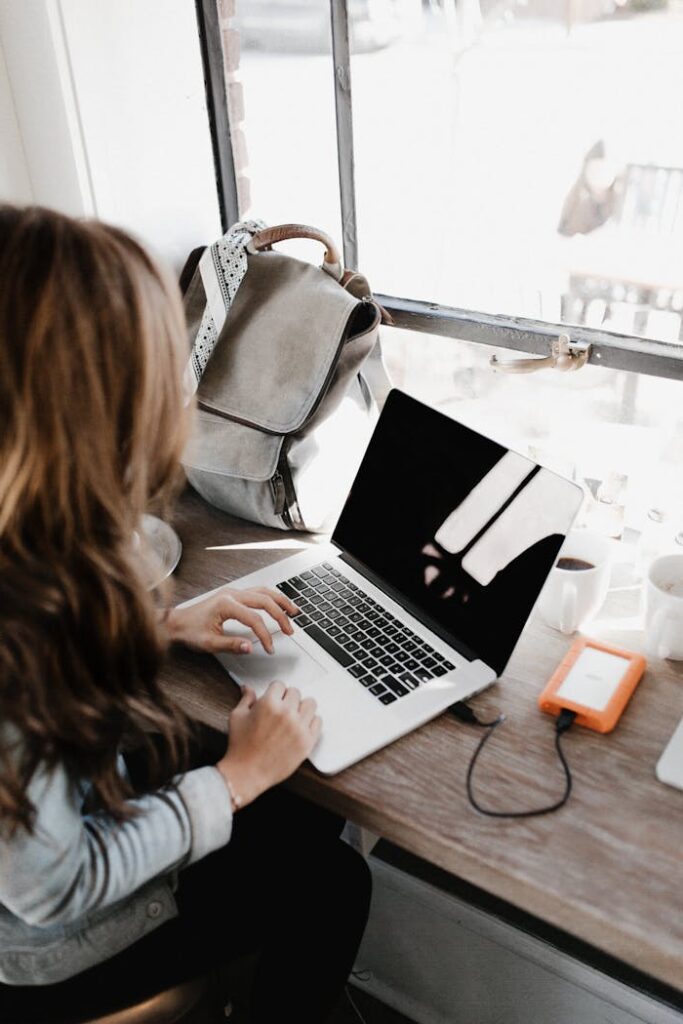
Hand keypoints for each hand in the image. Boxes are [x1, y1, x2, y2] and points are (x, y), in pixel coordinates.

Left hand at [166, 587, 298, 654]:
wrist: (175, 622)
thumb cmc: (189, 631)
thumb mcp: (209, 643)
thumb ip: (231, 646)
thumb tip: (251, 647)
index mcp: (226, 604)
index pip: (254, 619)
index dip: (265, 635)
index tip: (269, 648)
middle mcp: (231, 594)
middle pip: (264, 600)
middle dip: (280, 615)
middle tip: (290, 630)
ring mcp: (232, 592)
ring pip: (263, 591)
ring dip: (280, 601)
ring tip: (294, 611)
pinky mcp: (233, 594)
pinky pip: (257, 591)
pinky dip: (271, 597)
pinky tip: (277, 604)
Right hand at [216, 683, 321, 806]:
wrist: (247, 773)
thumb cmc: (240, 747)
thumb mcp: (237, 717)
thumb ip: (246, 699)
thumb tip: (247, 688)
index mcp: (269, 704)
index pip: (280, 684)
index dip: (275, 691)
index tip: (274, 697)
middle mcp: (286, 713)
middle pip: (295, 692)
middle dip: (287, 698)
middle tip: (281, 708)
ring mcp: (299, 727)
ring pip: (310, 704)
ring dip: (301, 707)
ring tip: (293, 715)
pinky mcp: (307, 741)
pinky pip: (318, 721)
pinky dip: (311, 721)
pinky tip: (301, 726)